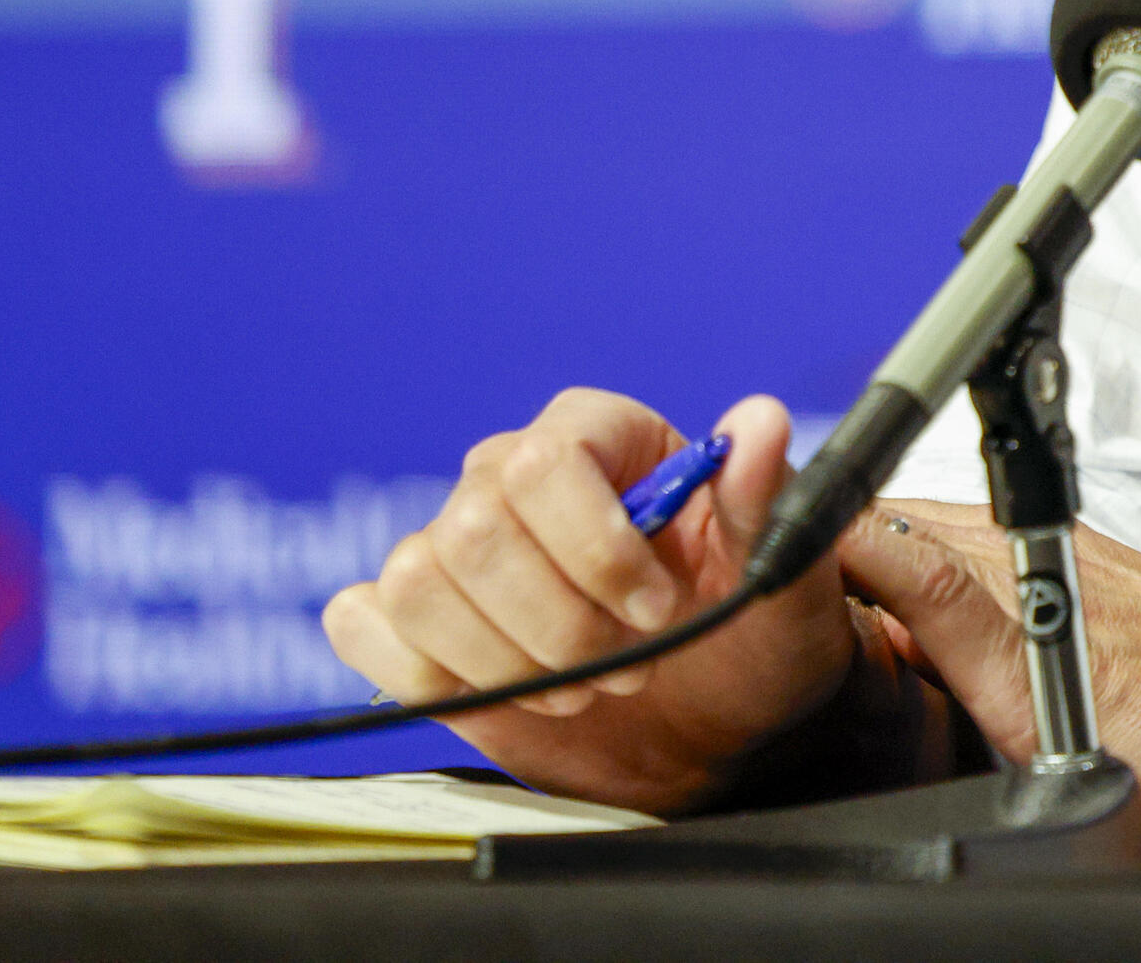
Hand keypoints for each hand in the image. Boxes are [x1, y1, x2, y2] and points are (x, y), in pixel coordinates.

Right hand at [322, 389, 863, 812]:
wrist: (715, 720)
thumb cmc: (748, 633)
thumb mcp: (779, 575)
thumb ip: (763, 499)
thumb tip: (759, 420)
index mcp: (601, 436)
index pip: (543, 463)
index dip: (593, 550)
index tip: (657, 613)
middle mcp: (510, 474)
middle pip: (471, 531)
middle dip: (555, 625)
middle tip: (626, 667)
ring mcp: (454, 544)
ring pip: (415, 582)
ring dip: (501, 660)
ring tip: (578, 686)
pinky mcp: (416, 619)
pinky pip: (361, 622)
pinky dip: (420, 672)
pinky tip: (498, 692)